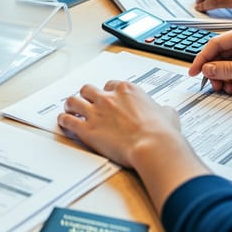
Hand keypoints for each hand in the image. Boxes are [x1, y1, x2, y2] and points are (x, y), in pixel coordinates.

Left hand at [57, 81, 181, 167]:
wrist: (153, 146)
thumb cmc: (161, 132)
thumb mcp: (168, 113)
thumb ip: (162, 109)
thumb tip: (164, 110)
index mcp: (127, 90)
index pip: (110, 84)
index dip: (107, 92)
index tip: (107, 98)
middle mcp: (108, 98)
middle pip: (87, 89)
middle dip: (86, 95)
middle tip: (85, 102)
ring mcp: (96, 112)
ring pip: (73, 101)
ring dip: (70, 105)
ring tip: (69, 109)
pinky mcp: (87, 129)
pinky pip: (68, 121)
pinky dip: (64, 121)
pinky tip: (64, 122)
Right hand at [187, 23, 231, 93]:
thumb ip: (229, 69)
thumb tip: (208, 69)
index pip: (215, 43)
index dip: (202, 58)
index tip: (194, 71)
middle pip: (219, 53)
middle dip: (214, 70)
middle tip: (212, 85)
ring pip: (225, 62)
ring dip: (222, 76)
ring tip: (225, 88)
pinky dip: (231, 78)